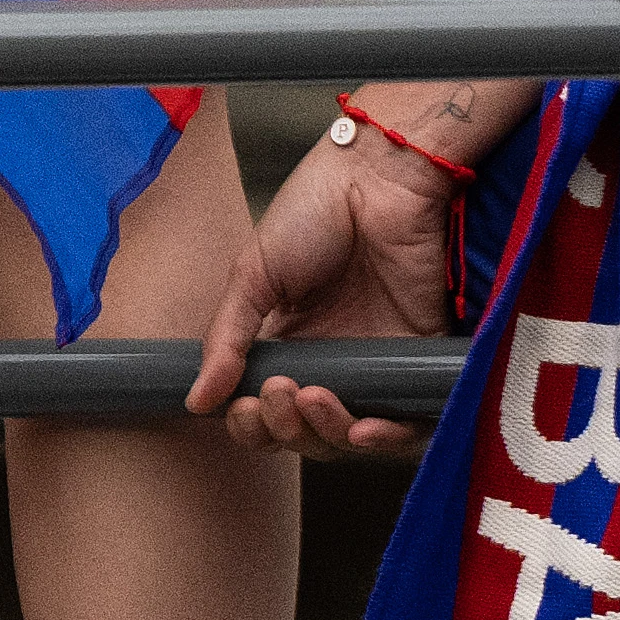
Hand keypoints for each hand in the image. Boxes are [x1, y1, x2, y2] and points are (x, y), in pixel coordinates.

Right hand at [187, 119, 465, 455]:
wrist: (377, 180)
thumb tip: (197, 400)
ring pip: (354, 436)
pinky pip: (411, 425)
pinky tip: (361, 428)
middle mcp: (334, 359)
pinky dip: (386, 440)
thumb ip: (227, 339)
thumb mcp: (252, 274)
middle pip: (308, 432)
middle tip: (276, 395)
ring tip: (311, 398)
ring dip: (327, 434)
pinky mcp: (422, 359)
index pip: (267, 408)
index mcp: (290, 342)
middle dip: (285, 429)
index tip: (240, 408)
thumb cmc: (313, 211)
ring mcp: (378, 362)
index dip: (253, 422)